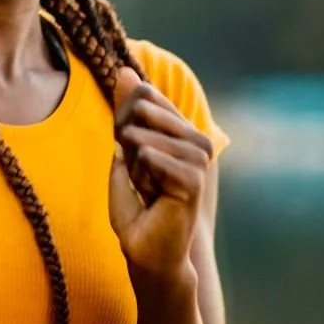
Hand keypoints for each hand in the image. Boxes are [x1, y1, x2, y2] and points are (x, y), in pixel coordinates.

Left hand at [108, 67, 214, 289]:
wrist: (148, 253)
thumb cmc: (137, 209)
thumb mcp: (124, 151)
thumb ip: (126, 110)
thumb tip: (124, 69)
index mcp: (183, 131)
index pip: (146, 97)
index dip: (124, 123)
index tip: (131, 157)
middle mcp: (197, 140)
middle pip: (142, 112)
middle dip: (125, 144)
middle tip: (139, 178)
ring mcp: (199, 158)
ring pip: (143, 138)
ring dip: (133, 167)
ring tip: (146, 189)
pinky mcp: (193, 178)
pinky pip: (150, 158)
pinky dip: (140, 176)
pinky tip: (152, 195)